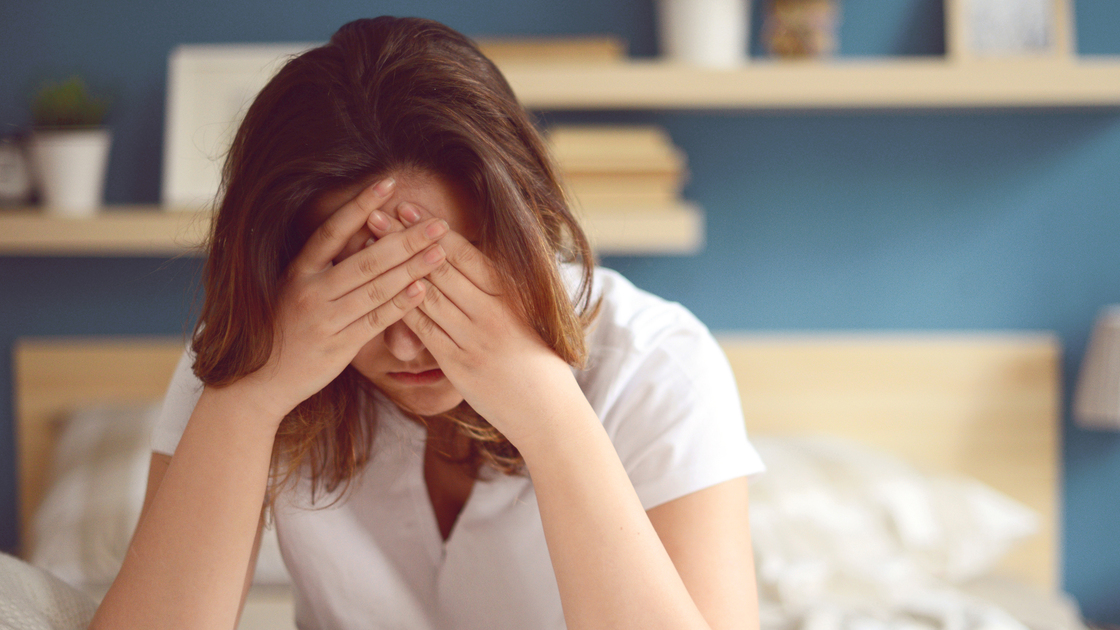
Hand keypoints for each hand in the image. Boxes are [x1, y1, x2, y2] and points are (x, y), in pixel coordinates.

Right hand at [238, 179, 450, 420]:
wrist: (260, 381)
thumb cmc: (285, 331)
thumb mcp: (296, 290)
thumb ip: (327, 267)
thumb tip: (369, 237)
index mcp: (297, 271)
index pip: (333, 230)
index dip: (360, 204)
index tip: (389, 183)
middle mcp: (309, 290)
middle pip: (365, 259)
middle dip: (405, 239)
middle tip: (437, 223)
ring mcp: (323, 319)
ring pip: (375, 288)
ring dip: (412, 268)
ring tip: (440, 251)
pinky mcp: (337, 346)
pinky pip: (375, 320)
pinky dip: (400, 304)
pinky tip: (422, 289)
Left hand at [371, 203, 584, 446]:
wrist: (548, 410)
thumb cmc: (540, 360)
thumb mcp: (530, 315)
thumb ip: (501, 289)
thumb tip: (473, 257)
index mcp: (511, 295)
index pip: (465, 254)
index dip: (433, 229)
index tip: (408, 207)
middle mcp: (492, 312)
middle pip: (440, 267)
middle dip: (405, 238)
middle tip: (377, 212)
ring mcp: (474, 339)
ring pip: (428, 295)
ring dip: (395, 267)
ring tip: (371, 245)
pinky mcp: (459, 364)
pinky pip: (424, 330)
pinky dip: (401, 307)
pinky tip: (380, 290)